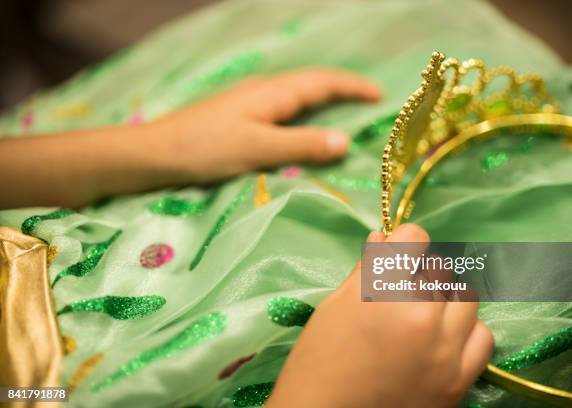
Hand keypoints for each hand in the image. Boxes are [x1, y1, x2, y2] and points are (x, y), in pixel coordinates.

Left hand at [0, 67, 379, 207]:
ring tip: (345, 110)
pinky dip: (305, 111)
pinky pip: (284, 107)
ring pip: (297, 94)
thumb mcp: (259, 150)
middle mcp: (264, 91)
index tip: (380, 96)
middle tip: (369, 101)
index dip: (353, 87)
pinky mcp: (240, 116)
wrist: (157, 153)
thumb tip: (345, 141)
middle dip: (343, 88)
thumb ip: (302, 145)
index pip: (322, 82)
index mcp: (273, 94)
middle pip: (312, 83)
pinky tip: (302, 124)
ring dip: (324, 98)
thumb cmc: (206, 149)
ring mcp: (250, 102)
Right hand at [267, 224, 493, 407]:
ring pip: (466, 298)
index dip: (401, 246)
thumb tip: (387, 238)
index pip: (415, 238)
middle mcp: (421, 315)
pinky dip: (464, 332)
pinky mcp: (459, 380)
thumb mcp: (335, 304)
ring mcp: (445, 350)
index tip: (394, 259)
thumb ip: (367, 268)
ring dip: (444, 301)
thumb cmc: (319, 359)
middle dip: (419, 274)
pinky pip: (482, 337)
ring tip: (422, 318)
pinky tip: (441, 341)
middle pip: (440, 268)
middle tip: (399, 294)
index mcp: (383, 291)